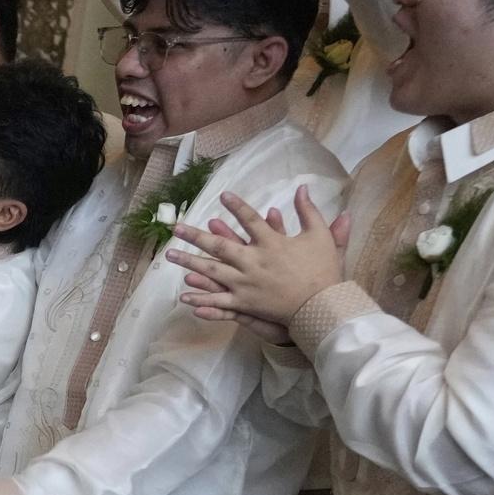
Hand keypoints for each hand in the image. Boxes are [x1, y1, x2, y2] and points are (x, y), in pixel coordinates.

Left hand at [167, 190, 348, 331]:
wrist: (323, 307)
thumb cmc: (324, 271)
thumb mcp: (321, 236)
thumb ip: (309, 210)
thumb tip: (302, 187)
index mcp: (272, 244)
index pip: (251, 220)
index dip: (237, 207)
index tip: (223, 195)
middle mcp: (254, 262)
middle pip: (220, 246)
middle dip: (196, 236)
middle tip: (176, 227)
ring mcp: (246, 284)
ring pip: (212, 272)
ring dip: (189, 262)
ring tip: (169, 255)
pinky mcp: (245, 304)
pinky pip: (219, 301)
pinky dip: (202, 298)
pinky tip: (183, 294)